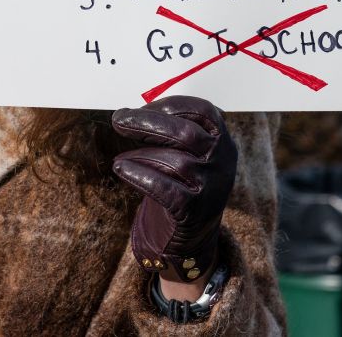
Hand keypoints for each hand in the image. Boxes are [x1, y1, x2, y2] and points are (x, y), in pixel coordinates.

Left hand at [111, 95, 236, 282]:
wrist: (191, 237)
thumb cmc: (181, 183)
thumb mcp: (187, 153)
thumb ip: (171, 131)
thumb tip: (132, 111)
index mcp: (222, 139)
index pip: (202, 111)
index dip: (170, 105)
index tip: (142, 106)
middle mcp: (223, 160)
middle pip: (184, 133)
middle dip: (146, 122)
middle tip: (118, 119)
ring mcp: (212, 186)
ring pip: (173, 161)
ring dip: (140, 154)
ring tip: (119, 158)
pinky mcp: (195, 210)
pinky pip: (163, 187)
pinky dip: (138, 175)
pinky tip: (120, 168)